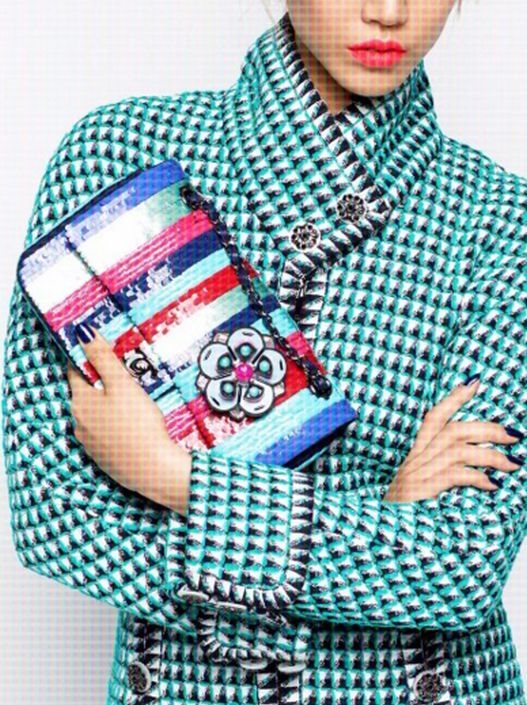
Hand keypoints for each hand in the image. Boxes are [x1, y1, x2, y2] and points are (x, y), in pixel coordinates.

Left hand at [66, 324, 191, 503]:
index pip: (74, 371)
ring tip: (134, 401)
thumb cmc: (139, 425)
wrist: (155, 470)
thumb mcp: (122, 384)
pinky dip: (116, 426)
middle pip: (86, 394)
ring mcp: (91, 443)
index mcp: (81, 402)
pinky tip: (134, 425)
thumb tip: (83, 333)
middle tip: (126, 375)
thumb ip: (103, 358)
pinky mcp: (105, 458)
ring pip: (96, 415)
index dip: (87, 358)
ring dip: (109, 406)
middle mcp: (79, 423)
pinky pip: (106, 434)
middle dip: (101, 383)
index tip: (101, 351)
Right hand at [383, 378, 522, 502]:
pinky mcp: (425, 488)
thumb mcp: (411, 480)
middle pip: (454, 431)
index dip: (454, 398)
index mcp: (413, 449)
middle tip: (515, 434)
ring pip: (460, 451)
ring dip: (491, 456)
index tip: (475, 383)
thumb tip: (472, 457)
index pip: (434, 416)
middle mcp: (416, 455)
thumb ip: (433, 464)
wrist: (380, 527)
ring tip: (514, 463)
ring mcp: (420, 471)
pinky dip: (478, 478)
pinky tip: (494, 484)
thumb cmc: (400, 505)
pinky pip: (456, 476)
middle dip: (488, 430)